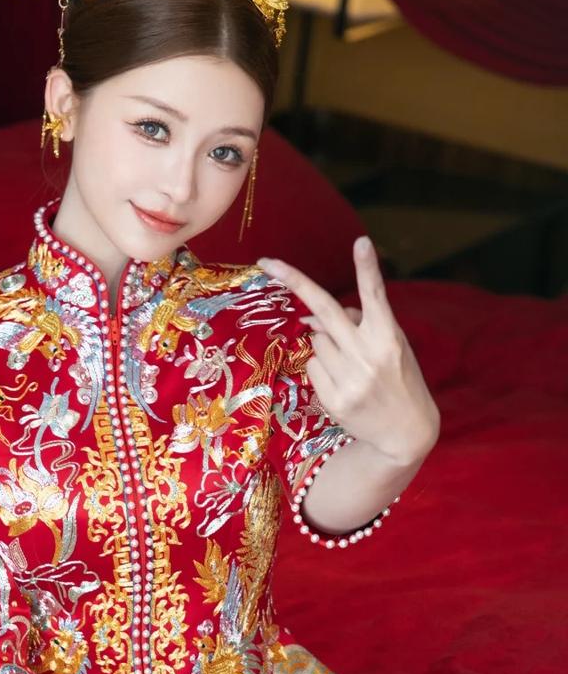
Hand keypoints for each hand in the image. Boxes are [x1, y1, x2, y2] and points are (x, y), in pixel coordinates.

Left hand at [257, 237, 440, 467]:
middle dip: (294, 281)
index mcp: (389, 337)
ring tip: (351, 364)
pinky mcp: (333, 399)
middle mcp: (368, 355)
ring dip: (325, 344)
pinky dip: (321, 368)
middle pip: (324, 310)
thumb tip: (313, 315)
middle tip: (267, 262)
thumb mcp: (390, 346)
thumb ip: (360, 324)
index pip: (375, 296)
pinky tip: (343, 381)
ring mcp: (349, 379)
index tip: (361, 241)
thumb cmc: (398, 378)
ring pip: (316, 340)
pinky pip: (312, 366)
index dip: (368, 269)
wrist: (406, 431)